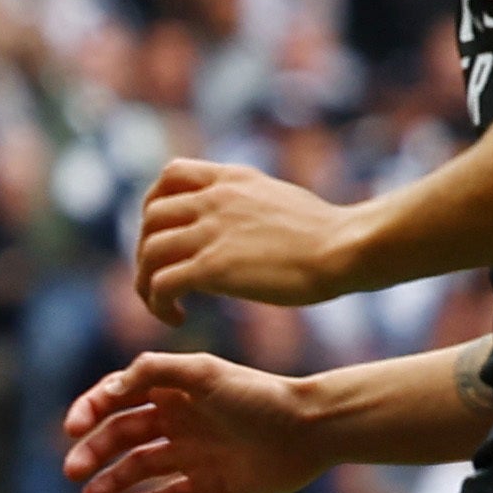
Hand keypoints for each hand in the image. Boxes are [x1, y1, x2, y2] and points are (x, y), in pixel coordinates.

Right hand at [61, 351, 332, 492]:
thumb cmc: (258, 395)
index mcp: (172, 390)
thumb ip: (154, 370)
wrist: (309, 430)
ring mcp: (193, 453)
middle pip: (121, 436)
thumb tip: (111, 386)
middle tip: (73, 470)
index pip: (117, 398)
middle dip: (93, 451)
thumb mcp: (204, 372)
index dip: (90, 410)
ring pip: (139, 468)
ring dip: (111, 480)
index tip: (72, 428)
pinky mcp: (210, 484)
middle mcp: (178, 421)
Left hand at [135, 156, 368, 311]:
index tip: (164, 233)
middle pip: (151, 217)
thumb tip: (235, 221)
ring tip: (163, 305)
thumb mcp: (277, 199)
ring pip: (150, 252)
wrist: (346, 248)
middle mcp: (215, 200)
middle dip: (146, 249)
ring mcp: (211, 231)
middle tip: (160, 278)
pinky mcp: (213, 266)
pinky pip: (162, 284)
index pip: (170, 175)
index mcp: (231, 180)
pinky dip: (158, 304)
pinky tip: (177, 318)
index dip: (155, 205)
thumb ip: (246, 204)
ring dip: (146, 283)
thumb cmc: (325, 234)